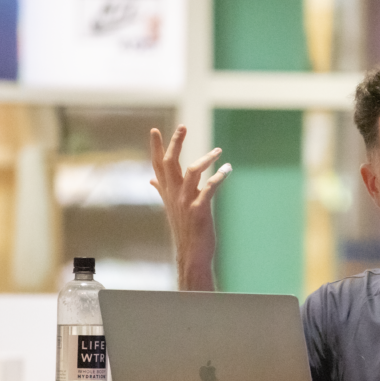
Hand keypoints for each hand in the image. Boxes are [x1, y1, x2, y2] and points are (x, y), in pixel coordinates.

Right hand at [149, 126, 228, 290]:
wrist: (191, 254)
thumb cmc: (184, 230)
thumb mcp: (171, 207)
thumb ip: (162, 190)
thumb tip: (151, 180)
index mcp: (168, 193)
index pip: (158, 165)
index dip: (157, 148)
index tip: (155, 130)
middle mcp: (174, 195)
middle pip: (170, 163)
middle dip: (175, 143)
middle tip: (182, 126)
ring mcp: (185, 202)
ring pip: (191, 172)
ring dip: (205, 159)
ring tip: (218, 151)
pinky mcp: (199, 210)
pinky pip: (209, 188)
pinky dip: (219, 176)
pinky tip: (227, 169)